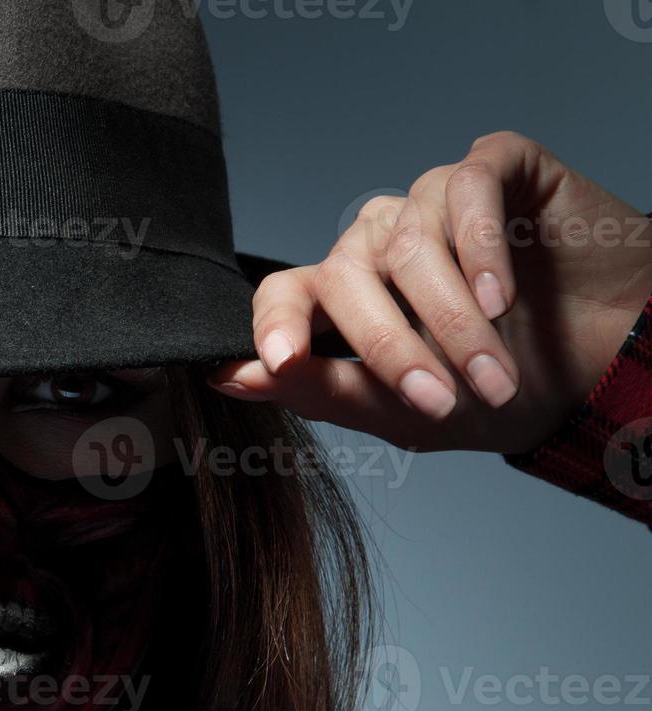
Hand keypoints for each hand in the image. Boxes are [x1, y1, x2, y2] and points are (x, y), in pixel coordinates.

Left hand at [210, 131, 651, 453]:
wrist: (608, 364)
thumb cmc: (501, 389)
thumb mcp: (406, 413)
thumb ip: (320, 391)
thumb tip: (231, 378)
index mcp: (344, 298)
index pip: (282, 295)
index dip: (274, 325)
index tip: (280, 362)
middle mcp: (377, 243)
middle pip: (346, 279)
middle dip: (393, 350)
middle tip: (441, 404)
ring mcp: (430, 202)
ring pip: (408, 245)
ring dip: (452, 321)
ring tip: (493, 375)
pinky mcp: (492, 168)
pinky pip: (464, 191)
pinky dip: (478, 248)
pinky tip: (502, 298)